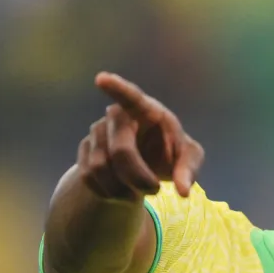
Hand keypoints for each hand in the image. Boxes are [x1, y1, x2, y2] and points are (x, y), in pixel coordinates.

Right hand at [78, 72, 203, 199]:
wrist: (146, 164)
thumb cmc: (170, 152)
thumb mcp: (188, 158)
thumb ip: (189, 169)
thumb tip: (184, 191)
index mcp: (146, 110)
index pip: (131, 97)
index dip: (117, 89)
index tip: (102, 79)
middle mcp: (117, 116)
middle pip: (121, 151)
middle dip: (139, 177)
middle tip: (156, 190)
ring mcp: (96, 132)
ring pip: (100, 168)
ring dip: (122, 189)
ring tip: (138, 191)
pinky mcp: (84, 151)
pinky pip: (89, 177)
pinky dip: (108, 192)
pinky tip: (121, 191)